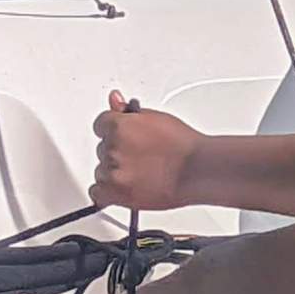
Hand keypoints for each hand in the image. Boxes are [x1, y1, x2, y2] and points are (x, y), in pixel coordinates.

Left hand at [90, 90, 202, 210]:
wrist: (197, 170)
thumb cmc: (183, 144)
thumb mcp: (157, 118)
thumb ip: (129, 111)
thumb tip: (114, 100)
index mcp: (120, 125)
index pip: (101, 124)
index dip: (114, 130)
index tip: (124, 136)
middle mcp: (112, 147)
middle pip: (103, 148)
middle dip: (118, 151)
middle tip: (141, 155)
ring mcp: (112, 171)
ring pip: (101, 170)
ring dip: (115, 171)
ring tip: (141, 171)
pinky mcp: (114, 193)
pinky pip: (97, 193)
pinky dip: (108, 192)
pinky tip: (127, 185)